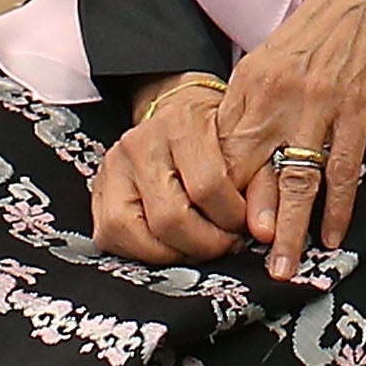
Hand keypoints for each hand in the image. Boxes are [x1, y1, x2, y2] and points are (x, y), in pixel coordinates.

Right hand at [90, 74, 246, 263]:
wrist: (176, 111)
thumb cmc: (217, 130)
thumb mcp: (244, 141)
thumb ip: (258, 181)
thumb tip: (266, 232)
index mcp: (181, 123)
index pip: (209, 185)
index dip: (232, 217)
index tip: (248, 227)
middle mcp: (140, 143)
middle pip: (171, 217)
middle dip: (206, 243)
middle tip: (227, 244)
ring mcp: (113, 167)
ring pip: (136, 233)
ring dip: (175, 253)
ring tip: (202, 248)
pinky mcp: (98, 191)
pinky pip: (113, 238)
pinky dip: (146, 253)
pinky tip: (174, 246)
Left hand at [215, 0, 365, 278]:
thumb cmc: (330, 19)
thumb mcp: (278, 57)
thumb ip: (260, 104)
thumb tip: (248, 155)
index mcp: (250, 84)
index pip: (221, 152)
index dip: (216, 195)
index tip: (216, 227)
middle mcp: (275, 98)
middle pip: (247, 174)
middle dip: (240, 224)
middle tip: (237, 262)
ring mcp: (317, 106)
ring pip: (293, 182)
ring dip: (287, 231)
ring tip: (282, 268)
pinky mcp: (357, 110)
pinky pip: (342, 170)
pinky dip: (337, 208)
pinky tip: (333, 236)